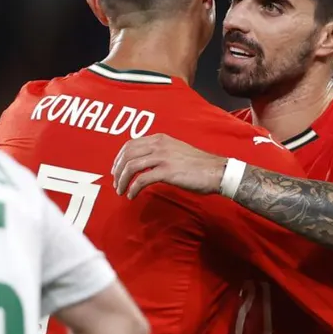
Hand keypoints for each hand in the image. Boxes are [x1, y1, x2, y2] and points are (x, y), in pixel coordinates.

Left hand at [111, 134, 227, 198]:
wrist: (216, 171)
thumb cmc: (199, 165)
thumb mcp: (176, 151)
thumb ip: (160, 153)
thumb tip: (144, 164)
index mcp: (160, 139)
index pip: (130, 144)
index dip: (119, 158)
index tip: (116, 170)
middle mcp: (159, 145)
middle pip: (127, 154)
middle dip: (117, 170)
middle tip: (115, 182)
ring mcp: (163, 158)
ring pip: (131, 167)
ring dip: (122, 181)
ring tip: (121, 191)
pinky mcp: (167, 172)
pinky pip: (142, 180)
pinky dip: (133, 188)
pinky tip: (132, 195)